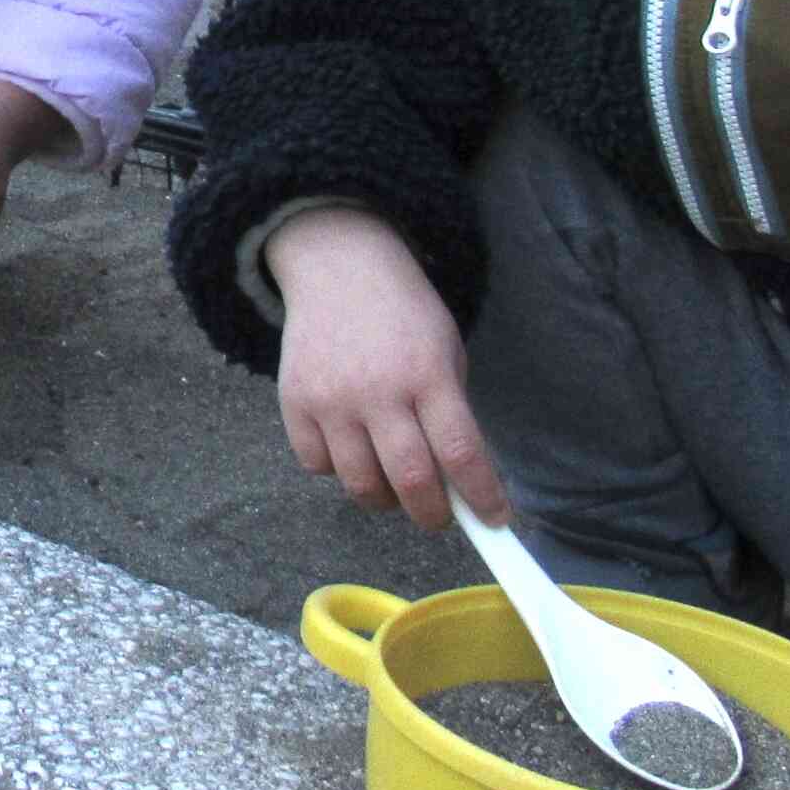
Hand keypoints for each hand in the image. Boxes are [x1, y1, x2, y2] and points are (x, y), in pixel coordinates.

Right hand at [263, 207, 507, 531]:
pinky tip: (352, 448)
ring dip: (385, 498)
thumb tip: (458, 482)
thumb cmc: (404, 314)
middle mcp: (378, 390)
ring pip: (360, 485)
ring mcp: (331, 399)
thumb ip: (449, 409)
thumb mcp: (444, 348)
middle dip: (433, 514)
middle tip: (440, 516)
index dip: (482, 496)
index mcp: (427, 373)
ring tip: (394, 483)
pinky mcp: (294, 403)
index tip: (495, 522)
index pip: (460, 451)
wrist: (339, 267)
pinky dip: (339, 470)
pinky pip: (318, 466)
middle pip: (410, 481)